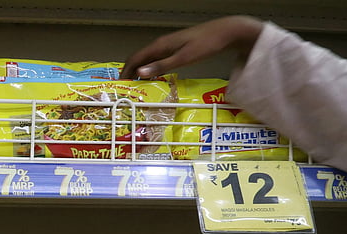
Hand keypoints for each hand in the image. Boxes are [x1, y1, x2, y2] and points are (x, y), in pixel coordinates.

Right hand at [120, 16, 264, 78]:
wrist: (226, 32)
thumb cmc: (207, 44)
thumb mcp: (183, 58)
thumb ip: (161, 66)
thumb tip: (140, 72)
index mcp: (160, 45)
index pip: (135, 58)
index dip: (125, 71)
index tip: (120, 84)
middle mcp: (162, 44)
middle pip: (139, 58)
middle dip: (130, 72)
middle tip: (126, 87)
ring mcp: (169, 46)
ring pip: (148, 59)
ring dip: (140, 71)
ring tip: (138, 85)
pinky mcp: (176, 48)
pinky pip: (157, 59)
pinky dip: (151, 69)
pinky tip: (155, 78)